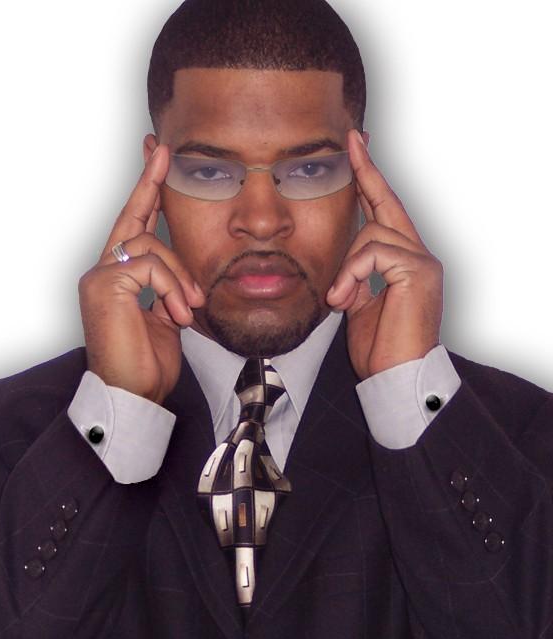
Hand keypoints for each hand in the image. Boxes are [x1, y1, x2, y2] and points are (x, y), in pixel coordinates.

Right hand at [78, 144, 204, 402]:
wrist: (135, 394)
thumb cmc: (148, 362)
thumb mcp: (168, 316)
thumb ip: (170, 289)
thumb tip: (184, 276)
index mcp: (120, 277)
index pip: (133, 226)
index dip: (145, 193)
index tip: (158, 161)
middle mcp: (104, 270)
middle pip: (133, 220)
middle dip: (149, 183)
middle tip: (163, 152)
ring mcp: (100, 275)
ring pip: (150, 245)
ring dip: (180, 276)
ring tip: (189, 308)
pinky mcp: (105, 285)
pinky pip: (150, 267)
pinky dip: (172, 288)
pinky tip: (178, 313)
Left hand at [326, 129, 442, 380]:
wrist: (395, 377)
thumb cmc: (378, 346)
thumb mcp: (358, 302)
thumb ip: (354, 275)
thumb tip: (341, 264)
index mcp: (402, 261)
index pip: (383, 213)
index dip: (370, 181)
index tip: (356, 149)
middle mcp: (417, 254)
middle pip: (387, 204)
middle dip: (367, 172)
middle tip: (352, 139)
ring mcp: (422, 261)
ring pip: (373, 233)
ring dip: (347, 265)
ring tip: (338, 298)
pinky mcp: (419, 271)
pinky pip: (374, 253)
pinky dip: (353, 273)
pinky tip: (345, 298)